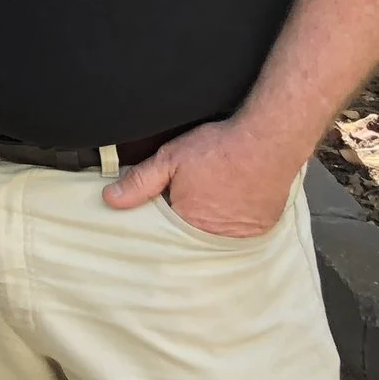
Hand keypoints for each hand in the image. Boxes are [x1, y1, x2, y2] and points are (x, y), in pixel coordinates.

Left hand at [100, 117, 303, 237]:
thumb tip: (111, 199)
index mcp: (186, 222)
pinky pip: (239, 234)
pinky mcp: (259, 231)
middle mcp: (212, 236)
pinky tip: (232, 203)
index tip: (165, 203)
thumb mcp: (170, 158)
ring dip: (210, 223)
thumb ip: (140, 181)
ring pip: (214, 236)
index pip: (164, 230)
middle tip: (194, 197)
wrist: (267, 142)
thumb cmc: (219, 149)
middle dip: (185, 220)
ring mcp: (238, 236)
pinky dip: (233, 222)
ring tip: (213, 198)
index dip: (162, 216)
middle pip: (189, 234)